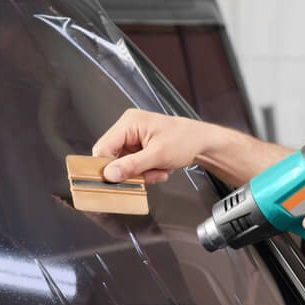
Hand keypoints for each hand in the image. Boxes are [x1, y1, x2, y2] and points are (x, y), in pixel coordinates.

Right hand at [91, 108, 219, 184]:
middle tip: (148, 174)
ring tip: (159, 170)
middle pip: (113, 158)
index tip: (116, 180)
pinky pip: (134, 165)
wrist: (201, 141)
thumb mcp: (158, 155)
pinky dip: (146, 171)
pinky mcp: (138, 148)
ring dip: (141, 173)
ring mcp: (133, 139)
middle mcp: (128, 128)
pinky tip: (160, 168)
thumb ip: (132, 165)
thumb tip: (110, 174)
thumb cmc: (185, 140)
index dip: (106, 166)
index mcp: (129, 123)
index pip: (103, 147)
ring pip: (124, 165)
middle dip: (131, 171)